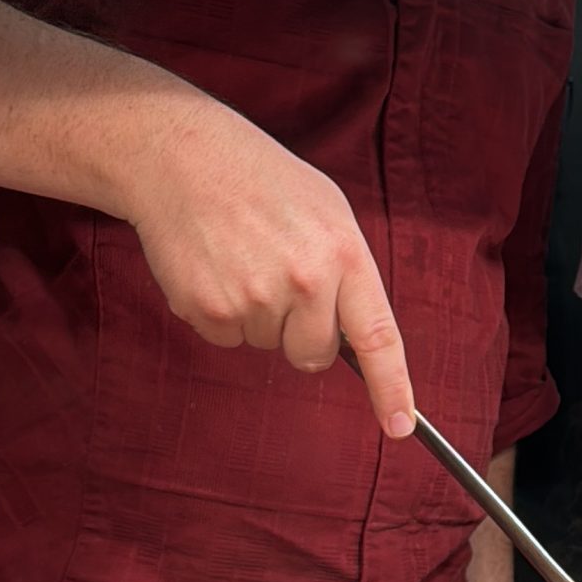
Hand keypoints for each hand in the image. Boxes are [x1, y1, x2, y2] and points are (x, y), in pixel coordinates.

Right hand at [127, 102, 415, 438]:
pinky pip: (226, 339)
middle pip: (314, 354)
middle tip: (279, 277)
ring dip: (256, 315)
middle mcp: (304, 281)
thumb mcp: (327, 210)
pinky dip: (220, 312)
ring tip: (241, 257)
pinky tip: (214, 265)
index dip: (391, 387)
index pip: (378, 337)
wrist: (182, 156)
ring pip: (266, 345)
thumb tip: (359, 340)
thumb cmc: (261, 181)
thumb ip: (347, 272)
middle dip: (300, 332)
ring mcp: (255, 298)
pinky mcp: (209, 309)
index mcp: (343, 254)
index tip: (399, 426)